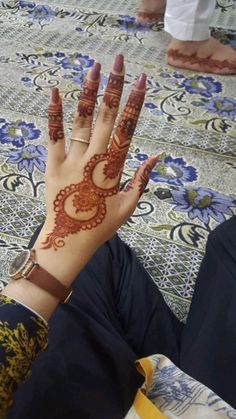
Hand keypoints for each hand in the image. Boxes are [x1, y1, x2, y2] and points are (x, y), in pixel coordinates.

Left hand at [34, 54, 158, 283]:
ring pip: (81, 121)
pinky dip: (54, 114)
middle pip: (106, 117)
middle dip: (114, 87)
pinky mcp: (53, 164)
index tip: (142, 81)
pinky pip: (53, 136)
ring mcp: (72, 160)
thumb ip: (141, 180)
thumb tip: (156, 156)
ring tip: (94, 68)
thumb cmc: (100, 226)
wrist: (69, 241)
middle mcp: (94, 159)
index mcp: (114, 168)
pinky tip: (56, 92)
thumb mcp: (128, 206)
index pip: (127, 129)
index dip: (135, 104)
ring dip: (89, 93)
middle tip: (119, 62)